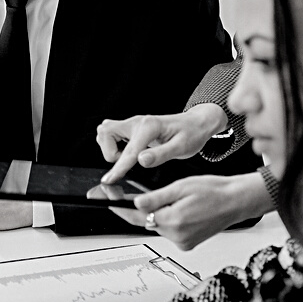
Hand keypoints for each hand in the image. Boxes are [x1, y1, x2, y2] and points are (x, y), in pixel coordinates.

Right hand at [97, 105, 230, 182]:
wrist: (196, 123)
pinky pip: (112, 134)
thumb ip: (160, 155)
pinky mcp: (132, 127)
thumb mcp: (181, 147)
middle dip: (110, 152)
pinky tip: (129, 152)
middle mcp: (138, 122)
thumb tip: (141, 161)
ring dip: (110, 148)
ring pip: (106, 132)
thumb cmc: (191, 134)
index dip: (118, 168)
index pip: (129, 151)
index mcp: (150, 127)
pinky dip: (114, 145)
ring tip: (128, 157)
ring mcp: (133, 123)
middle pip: (106, 133)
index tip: (109, 179)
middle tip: (127, 162)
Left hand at [109, 172, 271, 250]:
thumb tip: (136, 203)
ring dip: (158, 214)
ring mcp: (183, 242)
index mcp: (174, 221)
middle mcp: (177, 236)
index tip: (108, 200)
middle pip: (146, 222)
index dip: (120, 208)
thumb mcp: (181, 187)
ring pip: (158, 226)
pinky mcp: (187, 244)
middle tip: (134, 195)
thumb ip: (156, 197)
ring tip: (174, 200)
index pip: (137, 216)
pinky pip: (170, 231)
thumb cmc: (214, 191)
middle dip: (140, 209)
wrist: (236, 201)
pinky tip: (180, 210)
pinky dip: (169, 221)